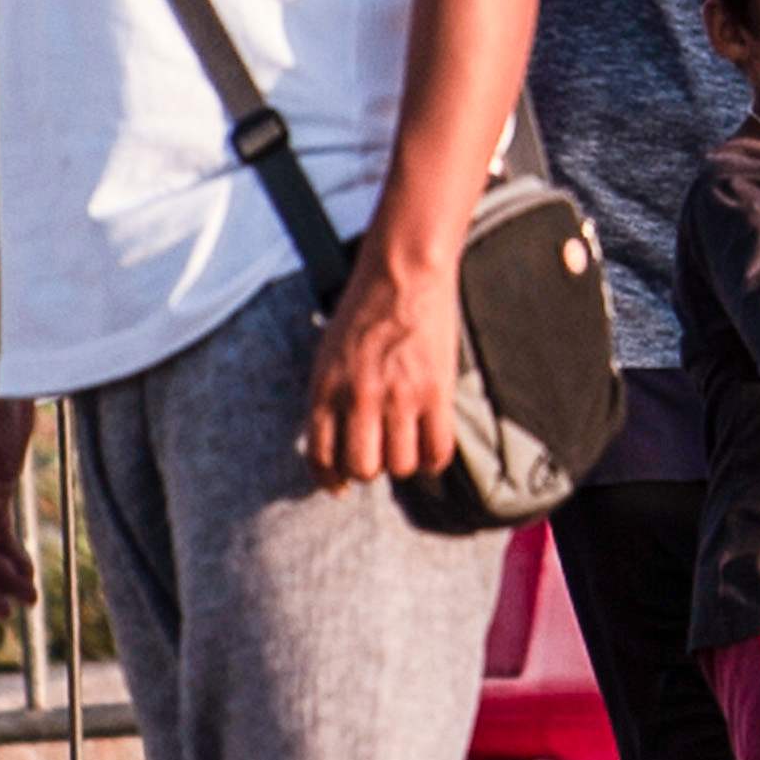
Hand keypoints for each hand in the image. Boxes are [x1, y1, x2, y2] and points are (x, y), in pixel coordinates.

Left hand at [305, 258, 462, 489]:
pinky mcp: (436, 392)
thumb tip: (341, 439)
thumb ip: (331, 396)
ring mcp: (400, 396)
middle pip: (363, 469)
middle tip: (379, 457)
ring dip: (404, 464)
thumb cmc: (364, 309)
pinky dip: (436, 459)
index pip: (320, 457)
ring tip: (407, 445)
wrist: (403, 272)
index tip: (340, 486)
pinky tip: (432, 446)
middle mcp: (359, 398)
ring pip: (401, 465)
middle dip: (370, 471)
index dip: (330, 480)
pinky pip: (438, 449)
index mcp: (326, 389)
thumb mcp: (329, 355)